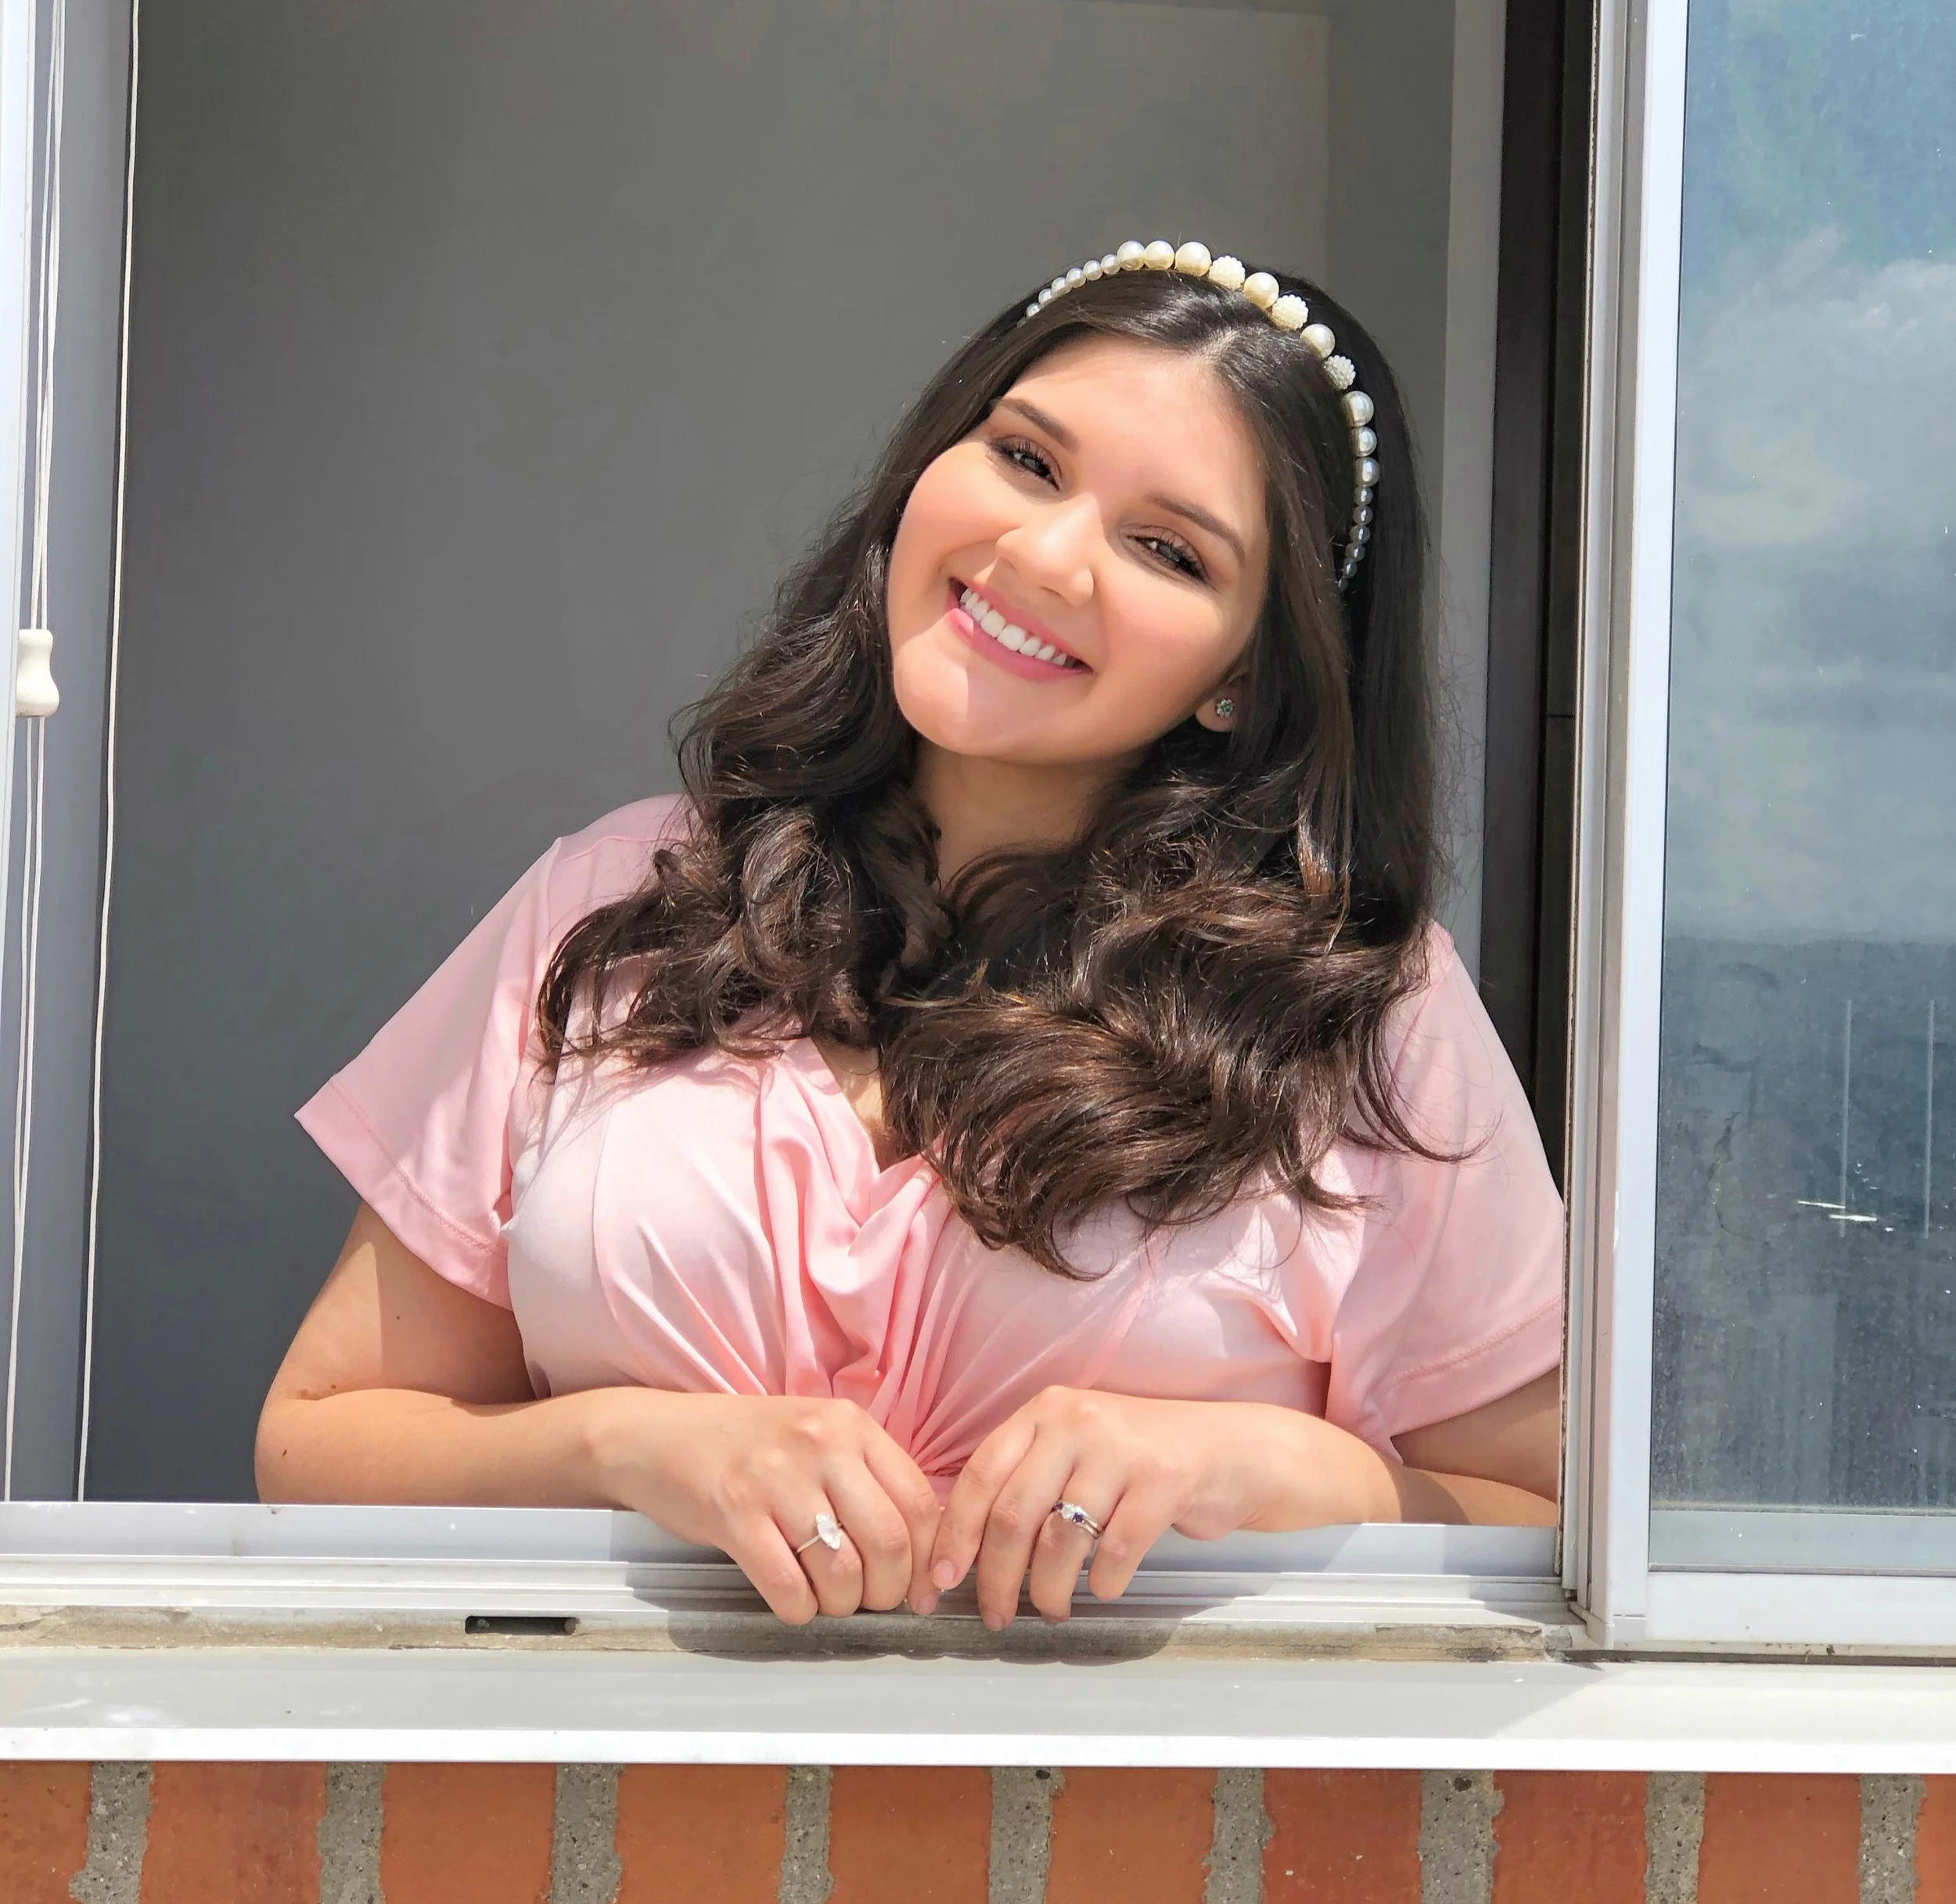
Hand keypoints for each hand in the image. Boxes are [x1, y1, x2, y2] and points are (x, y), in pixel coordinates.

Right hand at [591, 1391, 940, 1624]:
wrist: (659, 1435)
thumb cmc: (745, 1445)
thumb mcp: (816, 1436)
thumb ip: (866, 1478)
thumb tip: (919, 1549)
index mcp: (850, 1424)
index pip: (918, 1500)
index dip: (929, 1558)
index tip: (924, 1590)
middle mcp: (820, 1445)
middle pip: (887, 1541)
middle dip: (889, 1590)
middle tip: (872, 1602)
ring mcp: (776, 1478)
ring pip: (841, 1570)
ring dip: (841, 1604)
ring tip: (828, 1599)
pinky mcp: (734, 1514)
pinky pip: (788, 1586)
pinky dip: (799, 1609)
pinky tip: (792, 1601)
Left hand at [923, 1387, 1280, 1626]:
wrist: (1228, 1450)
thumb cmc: (1137, 1460)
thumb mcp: (1074, 1449)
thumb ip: (1025, 1480)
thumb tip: (964, 1547)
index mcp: (1044, 1411)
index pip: (980, 1475)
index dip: (956, 1534)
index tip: (944, 1579)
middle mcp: (1077, 1422)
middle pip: (1013, 1515)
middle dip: (996, 1577)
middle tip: (996, 1614)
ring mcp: (1121, 1449)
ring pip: (1060, 1541)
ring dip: (1047, 1592)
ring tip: (1051, 1610)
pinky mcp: (1164, 1481)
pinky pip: (1114, 1553)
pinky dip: (1102, 1585)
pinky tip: (1102, 1589)